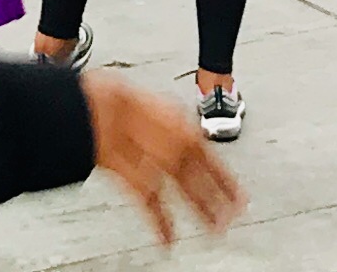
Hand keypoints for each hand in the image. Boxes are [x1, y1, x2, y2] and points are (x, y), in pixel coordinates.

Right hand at [78, 76, 245, 246]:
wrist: (96, 102)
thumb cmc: (119, 97)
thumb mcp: (155, 105)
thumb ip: (172, 127)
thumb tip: (185, 137)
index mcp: (183, 126)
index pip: (212, 160)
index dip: (227, 181)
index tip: (240, 197)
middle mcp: (176, 147)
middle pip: (202, 179)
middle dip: (219, 200)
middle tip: (233, 217)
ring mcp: (157, 164)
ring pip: (186, 193)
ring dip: (201, 212)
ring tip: (214, 230)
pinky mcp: (135, 178)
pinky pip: (152, 205)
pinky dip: (161, 225)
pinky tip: (168, 239)